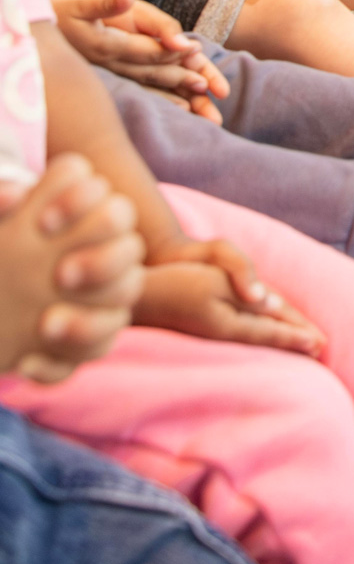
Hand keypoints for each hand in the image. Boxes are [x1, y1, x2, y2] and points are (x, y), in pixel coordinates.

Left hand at [0, 153, 144, 382]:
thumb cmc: (1, 239)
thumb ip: (5, 200)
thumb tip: (12, 198)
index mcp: (92, 220)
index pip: (114, 208)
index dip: (85, 207)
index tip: (42, 223)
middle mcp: (106, 259)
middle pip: (131, 253)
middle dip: (101, 264)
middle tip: (60, 275)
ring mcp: (98, 304)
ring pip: (119, 313)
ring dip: (86, 323)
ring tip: (45, 325)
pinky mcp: (79, 345)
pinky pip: (86, 358)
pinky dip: (56, 365)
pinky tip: (25, 363)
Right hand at [51, 0, 230, 123]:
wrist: (42, 32)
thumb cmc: (64, 12)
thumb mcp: (82, 3)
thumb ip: (107, 2)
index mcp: (106, 46)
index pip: (144, 51)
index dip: (170, 51)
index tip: (196, 51)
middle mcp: (111, 64)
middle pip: (151, 73)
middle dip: (180, 79)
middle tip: (207, 86)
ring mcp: (112, 73)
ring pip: (149, 84)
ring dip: (176, 93)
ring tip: (202, 102)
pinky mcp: (113, 76)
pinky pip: (140, 90)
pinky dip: (161, 97)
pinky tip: (181, 106)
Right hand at [134, 251, 323, 356]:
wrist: (137, 296)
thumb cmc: (176, 282)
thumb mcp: (213, 280)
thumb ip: (245, 293)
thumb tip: (272, 308)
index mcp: (231, 324)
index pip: (273, 331)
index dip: (297, 335)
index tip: (320, 343)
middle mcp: (225, 333)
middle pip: (267, 337)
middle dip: (293, 342)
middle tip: (320, 349)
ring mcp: (214, 333)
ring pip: (255, 338)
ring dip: (279, 341)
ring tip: (299, 347)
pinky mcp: (204, 328)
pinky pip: (242, 334)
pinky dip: (259, 336)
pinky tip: (260, 337)